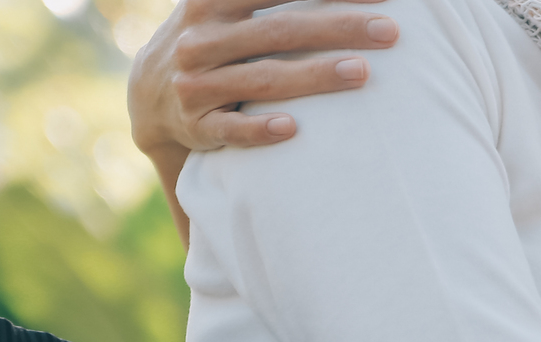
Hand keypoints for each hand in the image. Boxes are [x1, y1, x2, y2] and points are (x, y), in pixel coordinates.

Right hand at [130, 0, 400, 160]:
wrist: (150, 93)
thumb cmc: (213, 38)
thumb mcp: (223, 4)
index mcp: (211, 1)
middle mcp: (201, 40)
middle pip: (278, 30)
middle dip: (336, 28)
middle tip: (389, 31)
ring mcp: (196, 84)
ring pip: (261, 80)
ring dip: (312, 76)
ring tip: (362, 72)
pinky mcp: (197, 126)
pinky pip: (230, 130)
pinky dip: (259, 130)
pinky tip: (292, 129)